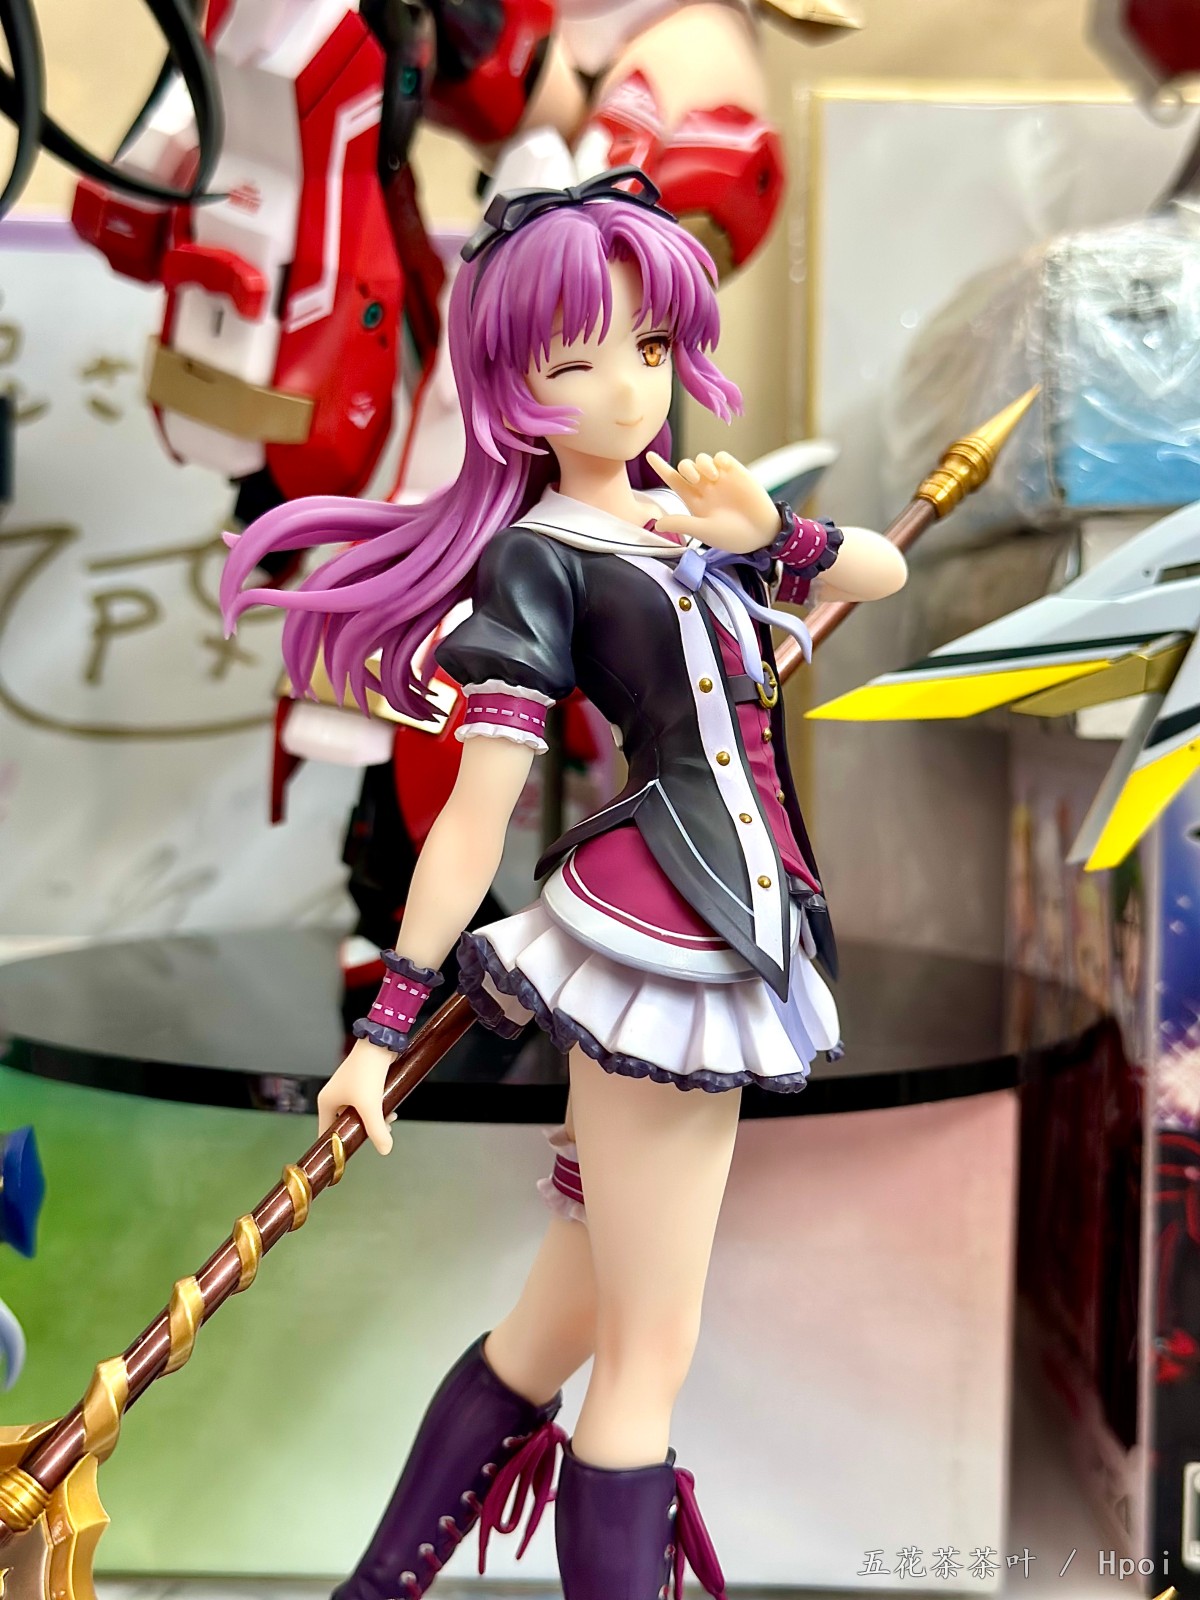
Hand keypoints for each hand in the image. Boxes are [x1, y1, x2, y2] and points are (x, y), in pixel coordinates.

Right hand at [317, 1036, 397, 1155]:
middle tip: (380, 1134)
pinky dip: (378, 1109)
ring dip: (375, 1120)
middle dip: (364, 1131)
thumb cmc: (367, 1073)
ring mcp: (349, 1090)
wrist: (380, 1043)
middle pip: (346, 1124)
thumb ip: (377, 1130)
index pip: (325, 1132)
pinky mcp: (362, 1084)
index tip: (349, 1154)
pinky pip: (368, 1104)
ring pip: (360, 1115)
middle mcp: (335, 1097)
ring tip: (390, 1119)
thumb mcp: (371, 1106)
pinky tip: (391, 1110)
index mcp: (326, 1102)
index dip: (335, 1145)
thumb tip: (386, 1150)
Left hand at [646, 450, 778, 553]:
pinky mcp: (736, 472)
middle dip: (685, 468)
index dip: (661, 468)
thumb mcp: (704, 531)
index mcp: (694, 501)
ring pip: (702, 459)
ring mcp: (720, 479)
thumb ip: (681, 523)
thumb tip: (657, 523)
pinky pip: (721, 456)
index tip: (648, 456)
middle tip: (694, 480)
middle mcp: (705, 488)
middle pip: (686, 467)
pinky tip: (721, 470)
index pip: (673, 481)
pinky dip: (718, 459)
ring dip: (701, 465)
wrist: (761, 533)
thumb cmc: (732, 536)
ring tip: (711, 478)